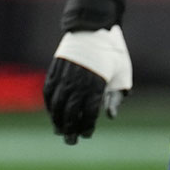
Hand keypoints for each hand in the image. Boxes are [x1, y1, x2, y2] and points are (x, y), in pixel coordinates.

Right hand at [44, 26, 133, 143]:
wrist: (92, 29)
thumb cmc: (112, 53)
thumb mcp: (121, 74)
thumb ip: (115, 97)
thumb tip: (110, 116)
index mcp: (97, 84)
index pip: (89, 112)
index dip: (86, 126)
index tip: (86, 134)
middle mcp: (78, 82)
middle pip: (70, 112)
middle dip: (69, 129)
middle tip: (70, 141)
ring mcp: (64, 76)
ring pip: (56, 104)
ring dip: (56, 120)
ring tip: (59, 130)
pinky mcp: (54, 71)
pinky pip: (48, 92)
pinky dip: (48, 105)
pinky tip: (51, 113)